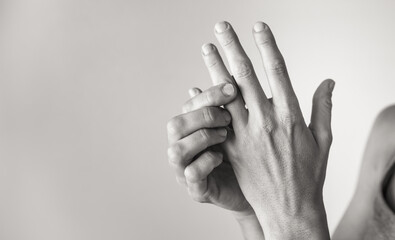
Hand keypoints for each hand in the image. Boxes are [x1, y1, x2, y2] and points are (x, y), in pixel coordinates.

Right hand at [167, 83, 252, 213]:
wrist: (257, 190)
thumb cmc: (246, 155)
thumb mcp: (240, 127)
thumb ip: (232, 106)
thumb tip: (229, 78)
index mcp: (192, 130)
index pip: (189, 106)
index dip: (208, 96)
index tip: (232, 88)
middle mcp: (184, 148)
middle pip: (174, 125)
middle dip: (202, 116)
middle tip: (228, 117)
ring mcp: (186, 170)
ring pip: (176, 150)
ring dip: (202, 139)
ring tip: (225, 136)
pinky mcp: (197, 190)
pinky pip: (191, 174)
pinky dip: (206, 162)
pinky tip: (222, 156)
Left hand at [201, 21, 334, 238]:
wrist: (290, 208)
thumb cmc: (309, 175)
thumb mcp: (323, 140)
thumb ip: (323, 107)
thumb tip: (328, 81)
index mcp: (291, 115)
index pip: (277, 70)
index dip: (266, 45)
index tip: (258, 27)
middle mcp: (267, 120)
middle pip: (247, 75)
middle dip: (234, 47)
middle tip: (222, 28)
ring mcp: (247, 135)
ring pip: (227, 95)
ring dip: (215, 68)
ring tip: (207, 48)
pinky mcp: (233, 148)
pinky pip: (217, 121)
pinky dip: (206, 104)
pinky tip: (196, 89)